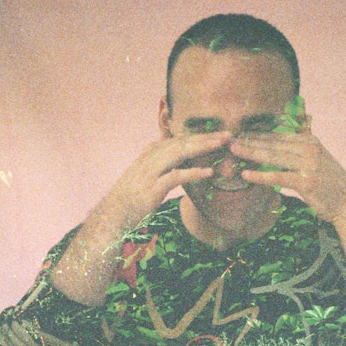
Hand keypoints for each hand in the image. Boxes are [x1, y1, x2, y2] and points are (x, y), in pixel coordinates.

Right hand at [114, 131, 231, 221]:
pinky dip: (193, 172)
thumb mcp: (150, 172)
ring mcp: (152, 170)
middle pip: (184, 142)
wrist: (116, 211)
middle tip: (229, 135)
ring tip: (222, 144)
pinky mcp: (153, 187)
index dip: (202, 135)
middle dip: (207, 137)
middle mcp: (152, 156)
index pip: (181, 139)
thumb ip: (165, 161)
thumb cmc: (136, 193)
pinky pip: (176, 176)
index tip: (221, 134)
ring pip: (181, 153)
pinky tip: (209, 172)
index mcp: (153, 150)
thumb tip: (183, 155)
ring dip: (203, 147)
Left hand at [231, 131, 345, 224]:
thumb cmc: (330, 183)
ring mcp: (308, 165)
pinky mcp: (306, 182)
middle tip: (229, 139)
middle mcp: (310, 149)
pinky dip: (260, 175)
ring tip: (233, 151)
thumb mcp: (320, 157)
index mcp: (310, 141)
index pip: (278, 135)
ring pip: (273, 157)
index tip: (240, 133)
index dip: (257, 134)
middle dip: (250, 141)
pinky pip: (278, 177)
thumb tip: (303, 120)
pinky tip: (246, 174)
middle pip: (273, 143)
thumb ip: (306, 140)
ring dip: (251, 153)